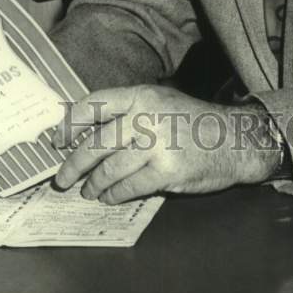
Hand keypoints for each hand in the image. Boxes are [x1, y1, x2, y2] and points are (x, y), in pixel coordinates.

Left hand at [51, 85, 280, 204]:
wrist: (235, 139)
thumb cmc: (193, 123)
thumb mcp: (161, 103)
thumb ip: (129, 113)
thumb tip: (87, 133)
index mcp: (143, 95)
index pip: (95, 103)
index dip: (71, 123)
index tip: (57, 140)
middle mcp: (147, 116)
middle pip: (97, 143)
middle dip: (74, 164)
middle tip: (62, 178)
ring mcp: (157, 144)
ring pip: (110, 169)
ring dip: (94, 184)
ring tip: (88, 191)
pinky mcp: (167, 171)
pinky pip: (129, 187)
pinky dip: (115, 195)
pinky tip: (110, 197)